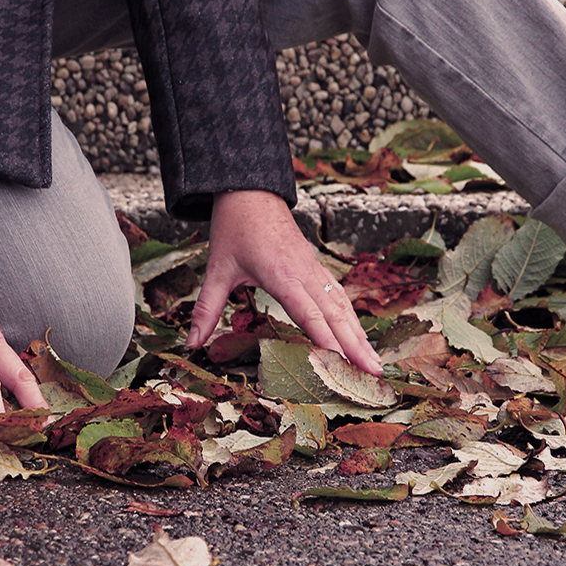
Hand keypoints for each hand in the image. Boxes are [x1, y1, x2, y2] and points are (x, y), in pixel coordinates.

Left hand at [187, 190, 382, 374]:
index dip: (325, 339)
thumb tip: (190, 343)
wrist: (250, 191)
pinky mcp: (315, 266)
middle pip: (335, 314)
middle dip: (355, 345)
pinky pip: (338, 294)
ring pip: (342, 305)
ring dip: (359, 334)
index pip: (307, 313)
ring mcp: (313, 269)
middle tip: (373, 373)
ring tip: (374, 363)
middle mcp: (304, 273)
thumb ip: (206, 308)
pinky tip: (359, 334)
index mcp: (281, 274)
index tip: (342, 362)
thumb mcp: (217, 269)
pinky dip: (351, 317)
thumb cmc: (235, 227)